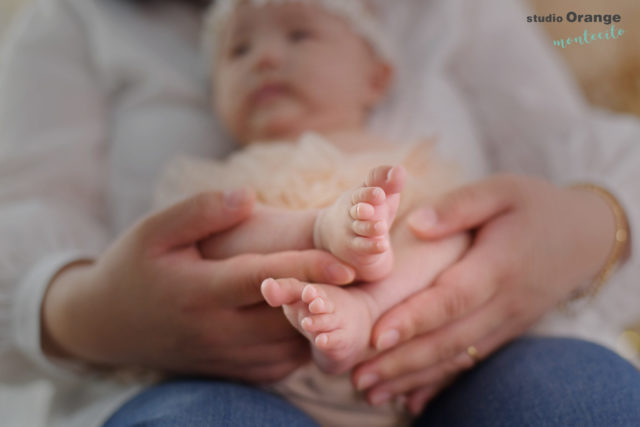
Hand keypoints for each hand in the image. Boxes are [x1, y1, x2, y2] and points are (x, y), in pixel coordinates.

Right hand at [42, 189, 354, 382]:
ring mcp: (227, 358)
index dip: (306, 270)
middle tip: (363, 275)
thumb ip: (201, 212)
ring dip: (320, 322)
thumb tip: (249, 197)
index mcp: (197, 292)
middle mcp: (216, 332)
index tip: (347, 264)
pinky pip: (281, 363)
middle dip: (327, 299)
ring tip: (346, 294)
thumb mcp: (154, 231)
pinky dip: (303, 342)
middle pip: (285, 318)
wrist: (106, 325)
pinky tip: (315, 318)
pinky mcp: (234, 372)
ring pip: (289, 346)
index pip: (261, 280)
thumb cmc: (133, 268)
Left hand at [352, 174, 616, 410]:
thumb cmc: (536, 206)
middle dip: (402, 362)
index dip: (415, 318)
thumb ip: (459, 205)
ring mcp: (507, 322)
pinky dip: (439, 383)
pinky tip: (411, 399)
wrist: (587, 236)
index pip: (452, 298)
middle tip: (358, 378)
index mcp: (498, 265)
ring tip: (372, 392)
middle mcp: (503, 302)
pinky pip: (470, 361)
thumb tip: (415, 224)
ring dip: (413, 378)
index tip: (377, 336)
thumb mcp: (502, 190)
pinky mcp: (506, 331)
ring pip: (456, 357)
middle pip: (449, 339)